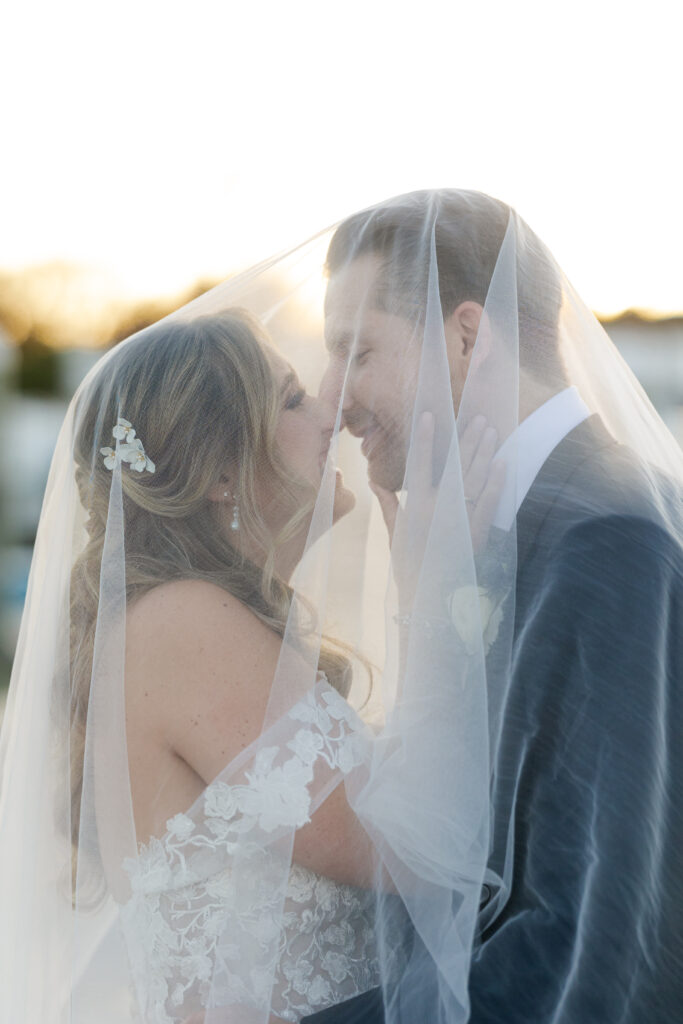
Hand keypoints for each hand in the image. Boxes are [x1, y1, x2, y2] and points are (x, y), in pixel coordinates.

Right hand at [370, 413, 504, 606]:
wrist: (430, 597)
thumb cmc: (409, 564)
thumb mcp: (395, 533)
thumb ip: (388, 504)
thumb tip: (374, 482)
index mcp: (416, 505)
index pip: (421, 463)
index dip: (426, 438)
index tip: (429, 414)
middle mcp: (438, 508)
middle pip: (455, 465)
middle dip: (467, 439)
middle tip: (478, 418)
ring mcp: (459, 519)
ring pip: (474, 478)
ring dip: (483, 453)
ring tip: (491, 431)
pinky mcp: (477, 532)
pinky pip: (488, 502)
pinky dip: (496, 482)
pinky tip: (502, 463)